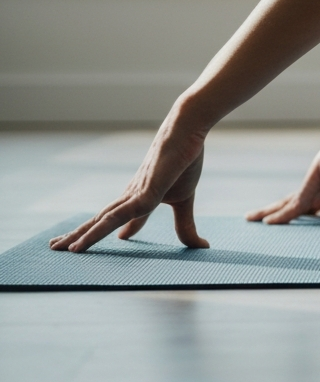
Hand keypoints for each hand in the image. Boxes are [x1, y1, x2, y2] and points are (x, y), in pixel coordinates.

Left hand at [49, 106, 210, 252]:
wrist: (186, 132)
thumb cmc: (184, 159)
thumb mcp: (185, 199)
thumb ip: (185, 224)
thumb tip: (202, 247)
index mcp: (140, 196)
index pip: (117, 217)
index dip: (106, 230)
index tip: (93, 242)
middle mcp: (130, 196)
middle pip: (100, 219)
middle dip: (80, 233)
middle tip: (56, 246)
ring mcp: (133, 195)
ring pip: (101, 221)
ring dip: (81, 235)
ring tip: (61, 249)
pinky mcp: (142, 194)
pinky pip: (115, 218)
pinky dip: (97, 232)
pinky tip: (82, 245)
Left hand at [246, 125, 319, 225]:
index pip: (303, 209)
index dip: (288, 217)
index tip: (271, 224)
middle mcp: (317, 187)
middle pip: (291, 204)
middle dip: (272, 213)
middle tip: (249, 219)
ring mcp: (315, 181)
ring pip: (290, 202)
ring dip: (272, 211)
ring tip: (251, 217)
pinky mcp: (316, 175)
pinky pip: (301, 199)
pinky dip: (288, 212)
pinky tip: (272, 221)